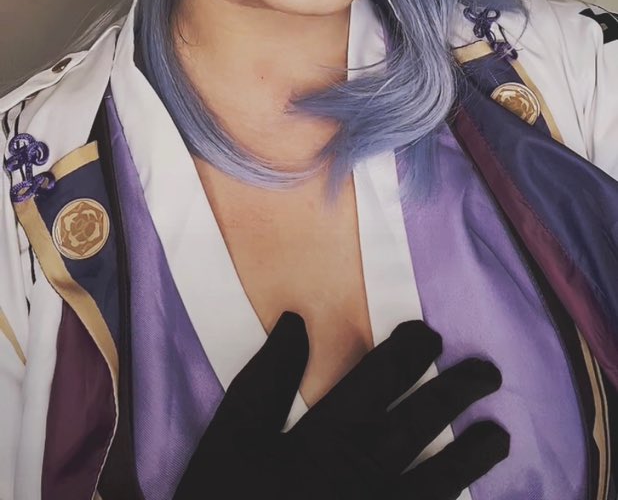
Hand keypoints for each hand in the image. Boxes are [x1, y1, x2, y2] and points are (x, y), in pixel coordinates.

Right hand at [173, 311, 508, 499]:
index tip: (431, 336)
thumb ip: (264, 381)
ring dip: (468, 458)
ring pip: (433, 483)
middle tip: (488, 374)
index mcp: (322, 441)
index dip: (407, 355)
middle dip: (453, 395)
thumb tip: (298, 323)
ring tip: (499, 438)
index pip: (375, 384)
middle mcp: (357, 476)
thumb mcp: (229, 440)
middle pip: (415, 427)